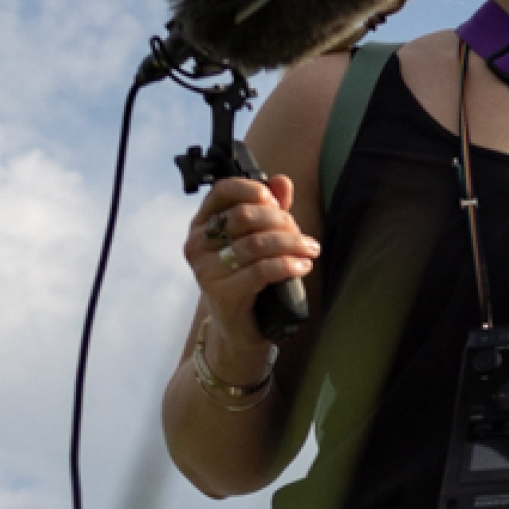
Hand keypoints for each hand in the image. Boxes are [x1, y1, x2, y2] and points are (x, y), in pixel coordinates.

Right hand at [181, 172, 318, 374]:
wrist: (241, 328)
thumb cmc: (250, 279)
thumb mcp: (260, 240)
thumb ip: (270, 210)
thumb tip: (282, 181)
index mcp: (203, 224)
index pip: (221, 191)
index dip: (252, 190)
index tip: (275, 201)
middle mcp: (198, 244)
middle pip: (244, 217)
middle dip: (281, 222)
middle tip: (301, 236)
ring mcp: (206, 269)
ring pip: (256, 244)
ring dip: (291, 244)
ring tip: (310, 250)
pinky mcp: (222, 293)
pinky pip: (261, 271)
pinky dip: (287, 265)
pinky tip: (302, 266)